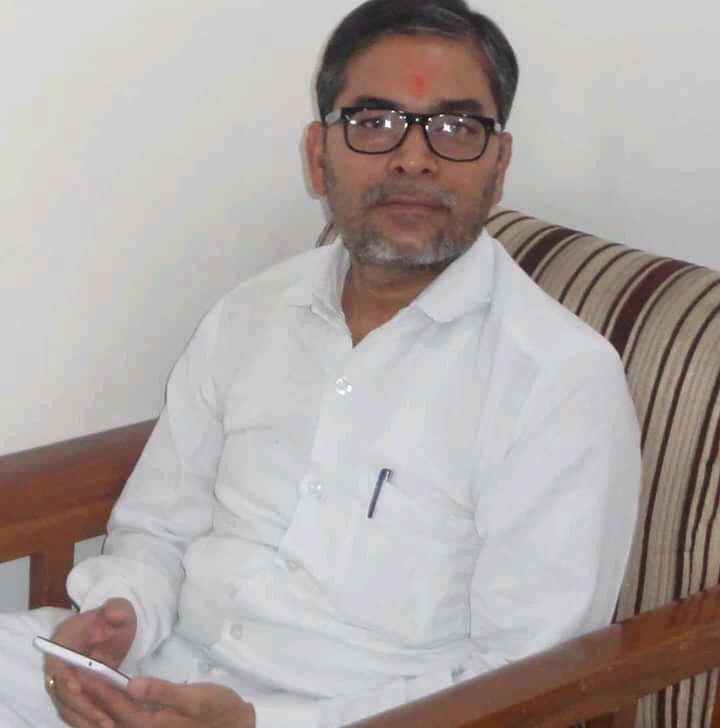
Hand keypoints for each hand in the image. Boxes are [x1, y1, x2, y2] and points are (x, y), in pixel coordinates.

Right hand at [43, 597, 136, 727]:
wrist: (115, 631)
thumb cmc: (115, 619)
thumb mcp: (120, 610)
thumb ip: (117, 610)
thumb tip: (113, 613)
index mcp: (62, 640)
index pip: (57, 662)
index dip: (65, 677)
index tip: (78, 688)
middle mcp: (56, 663)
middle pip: (60, 690)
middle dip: (81, 705)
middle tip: (103, 718)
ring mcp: (62, 680)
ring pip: (67, 705)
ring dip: (85, 718)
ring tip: (109, 726)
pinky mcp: (72, 693)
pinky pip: (74, 711)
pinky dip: (86, 720)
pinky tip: (104, 726)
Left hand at [83, 676, 255, 727]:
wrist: (232, 725)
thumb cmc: (216, 708)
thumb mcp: (196, 698)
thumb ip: (163, 692)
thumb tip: (132, 685)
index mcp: (152, 724)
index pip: (118, 704)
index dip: (98, 686)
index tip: (81, 668)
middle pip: (107, 716)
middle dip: (88, 695)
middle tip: (69, 674)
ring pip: (108, 724)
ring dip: (91, 706)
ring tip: (76, 685)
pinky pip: (117, 725)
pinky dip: (103, 716)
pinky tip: (97, 704)